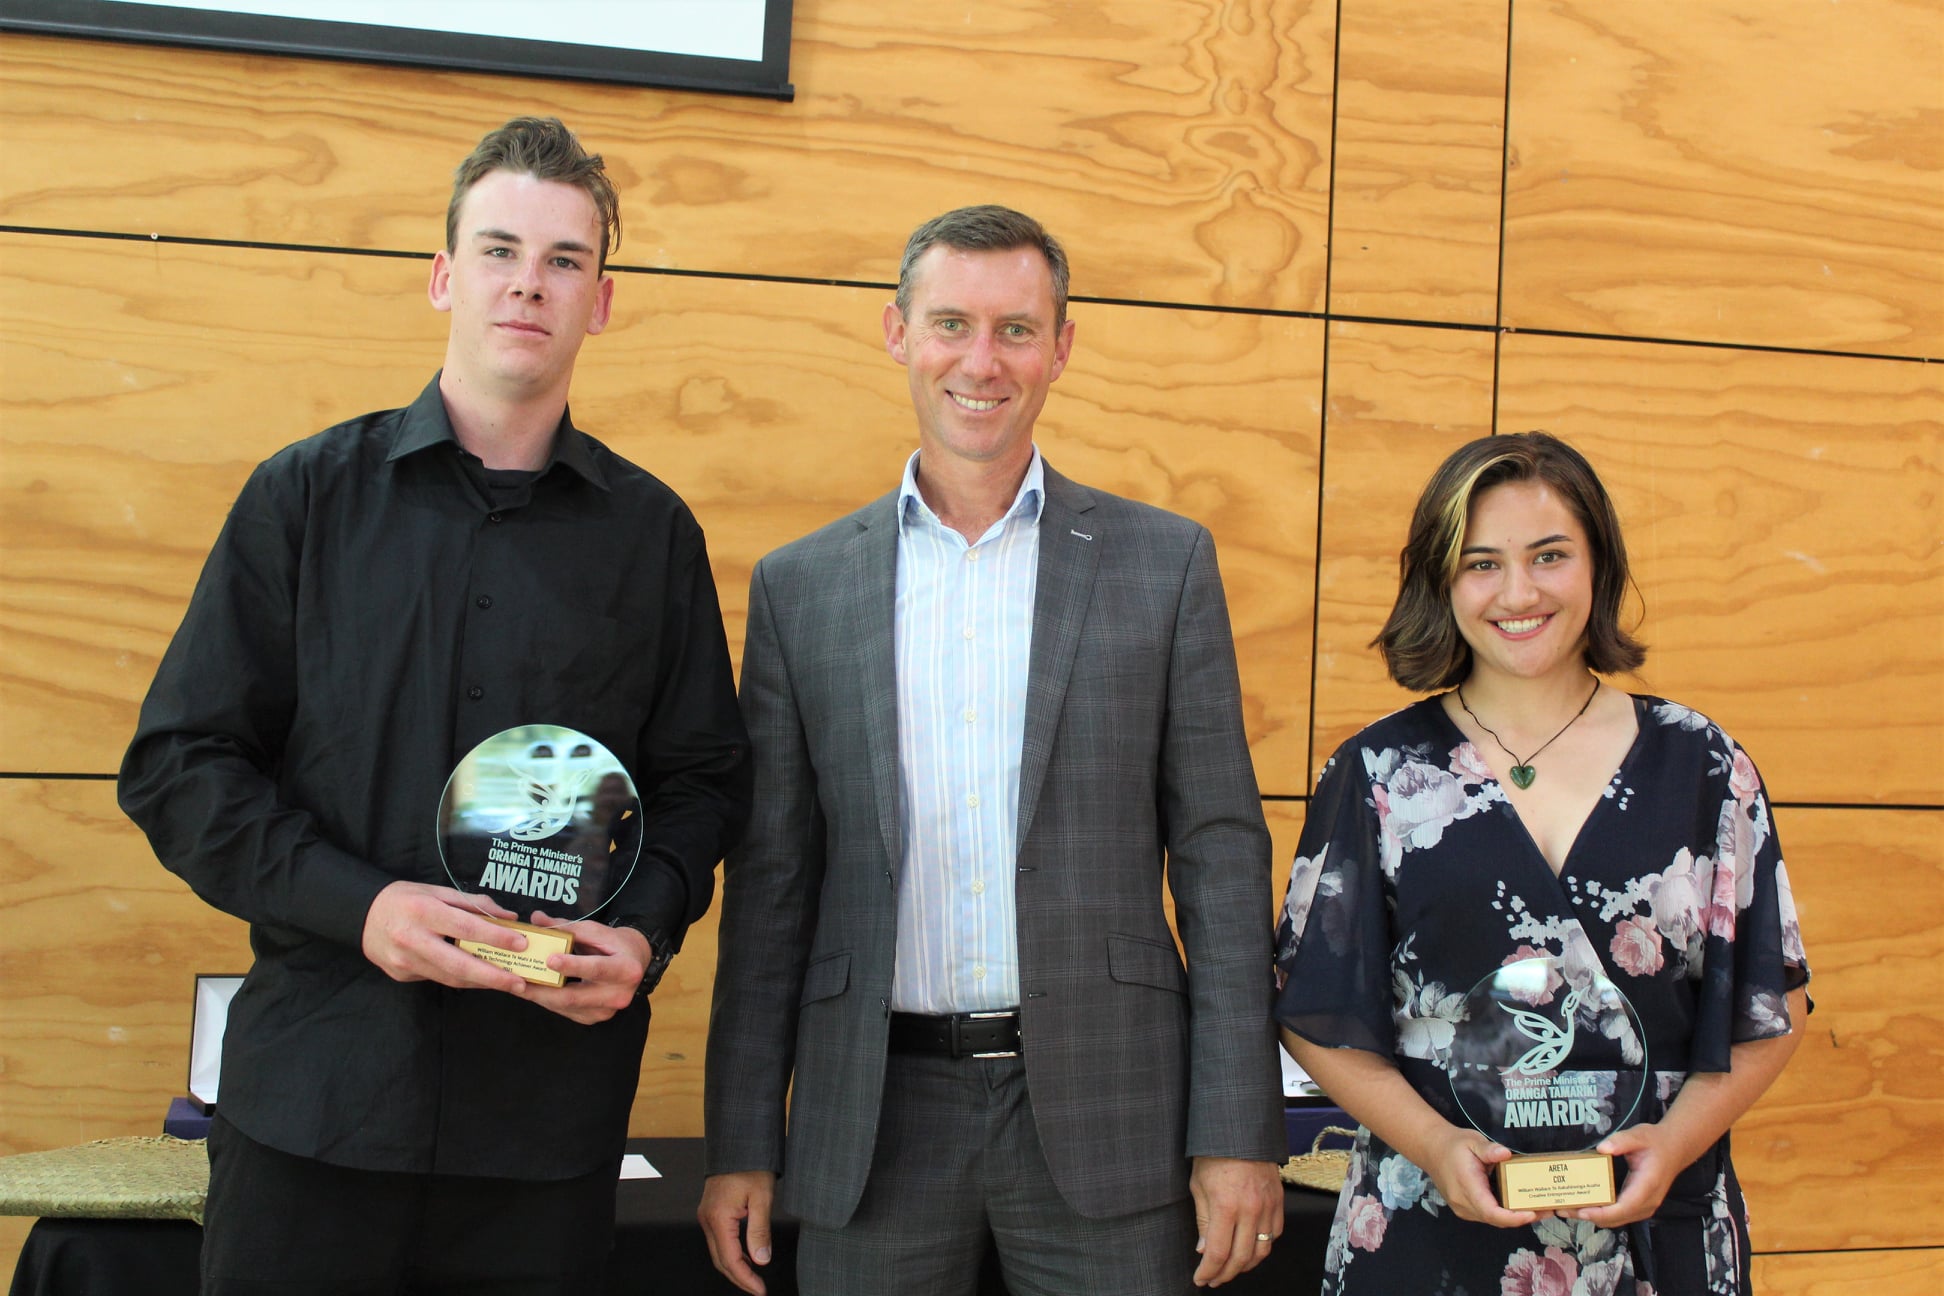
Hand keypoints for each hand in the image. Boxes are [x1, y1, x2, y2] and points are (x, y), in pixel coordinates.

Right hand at [360, 881, 525, 991]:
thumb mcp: (437, 891)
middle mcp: (412, 939)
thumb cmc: (406, 899)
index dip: (495, 937)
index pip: (465, 928)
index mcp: (423, 911)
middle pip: (458, 963)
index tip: (521, 943)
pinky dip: (461, 980)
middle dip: (492, 976)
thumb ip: (473, 904)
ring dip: (480, 982)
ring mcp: (404, 961)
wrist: (363, 916)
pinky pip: (437, 978)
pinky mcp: (400, 975)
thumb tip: (508, 917)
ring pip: (449, 977)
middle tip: (519, 983)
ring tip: (506, 983)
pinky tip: (479, 979)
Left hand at [519, 912, 651, 1024]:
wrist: (635, 963)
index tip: (549, 960)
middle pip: (575, 997)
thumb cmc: (614, 944)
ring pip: (566, 1007)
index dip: (573, 966)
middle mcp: (619, 995)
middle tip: (518, 981)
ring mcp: (606, 1011)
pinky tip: (533, 991)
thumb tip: (536, 919)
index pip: (596, 969)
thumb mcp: (596, 931)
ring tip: (517, 986)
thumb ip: (566, 927)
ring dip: (540, 997)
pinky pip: (566, 1011)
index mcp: (626, 969)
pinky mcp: (594, 1017)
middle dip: (544, 990)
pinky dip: (548, 1001)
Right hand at [699, 1170, 775, 1295]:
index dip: (746, 1278)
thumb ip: (760, 1231)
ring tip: (754, 1278)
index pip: (730, 1260)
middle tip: (758, 1289)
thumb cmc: (751, 1165)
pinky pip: (719, 1240)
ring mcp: (707, 1216)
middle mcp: (707, 1219)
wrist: (738, 1144)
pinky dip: (732, 1253)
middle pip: (720, 1260)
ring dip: (735, 1267)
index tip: (761, 1290)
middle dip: (739, 1278)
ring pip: (718, 1252)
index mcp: (718, 1218)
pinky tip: (746, 1256)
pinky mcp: (711, 1212)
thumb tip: (761, 1260)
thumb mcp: (762, 1198)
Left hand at [1189, 1156, 1281, 1286]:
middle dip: (1225, 1274)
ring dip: (1245, 1266)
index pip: (1218, 1252)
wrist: (1240, 1129)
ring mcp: (1268, 1206)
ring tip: (1231, 1269)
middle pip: (1241, 1258)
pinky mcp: (1279, 1201)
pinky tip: (1251, 1250)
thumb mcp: (1198, 1186)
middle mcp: (1250, 1210)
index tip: (1200, 1279)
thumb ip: (1203, 1221)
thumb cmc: (1213, 1154)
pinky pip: (1275, 1234)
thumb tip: (1205, 1251)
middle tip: (1214, 1280)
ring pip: (1262, 1251)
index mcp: (1226, 1206)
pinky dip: (1263, 1248)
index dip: (1208, 1271)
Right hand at [1419, 1125, 1541, 1228]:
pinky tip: (1519, 1205)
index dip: (1513, 1217)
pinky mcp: (1465, 1209)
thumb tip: (1505, 1153)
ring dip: (1515, 1217)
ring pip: (1493, 1219)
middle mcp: (1463, 1203)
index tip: (1531, 1213)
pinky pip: (1488, 1215)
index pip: (1491, 1211)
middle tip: (1547, 1210)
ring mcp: (1463, 1208)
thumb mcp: (1472, 1141)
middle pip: (1496, 1219)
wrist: (1432, 1150)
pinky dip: (1505, 1214)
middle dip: (1522, 1218)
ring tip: (1539, 1208)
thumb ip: (1489, 1149)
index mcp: (1466, 1186)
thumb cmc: (1453, 1145)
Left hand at [1562, 1121, 1683, 1228]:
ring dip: (1593, 1217)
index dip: (1602, 1212)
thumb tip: (1602, 1148)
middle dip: (1589, 1216)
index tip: (1582, 1211)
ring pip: (1617, 1220)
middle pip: (1616, 1218)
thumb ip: (1621, 1141)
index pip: (1624, 1207)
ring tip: (1568, 1208)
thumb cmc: (1656, 1142)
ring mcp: (1644, 1206)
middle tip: (1563, 1208)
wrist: (1674, 1149)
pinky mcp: (1639, 1206)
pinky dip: (1601, 1214)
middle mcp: (1647, 1202)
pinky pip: (1619, 1215)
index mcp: (1647, 1186)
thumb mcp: (1639, 1135)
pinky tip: (1584, 1206)